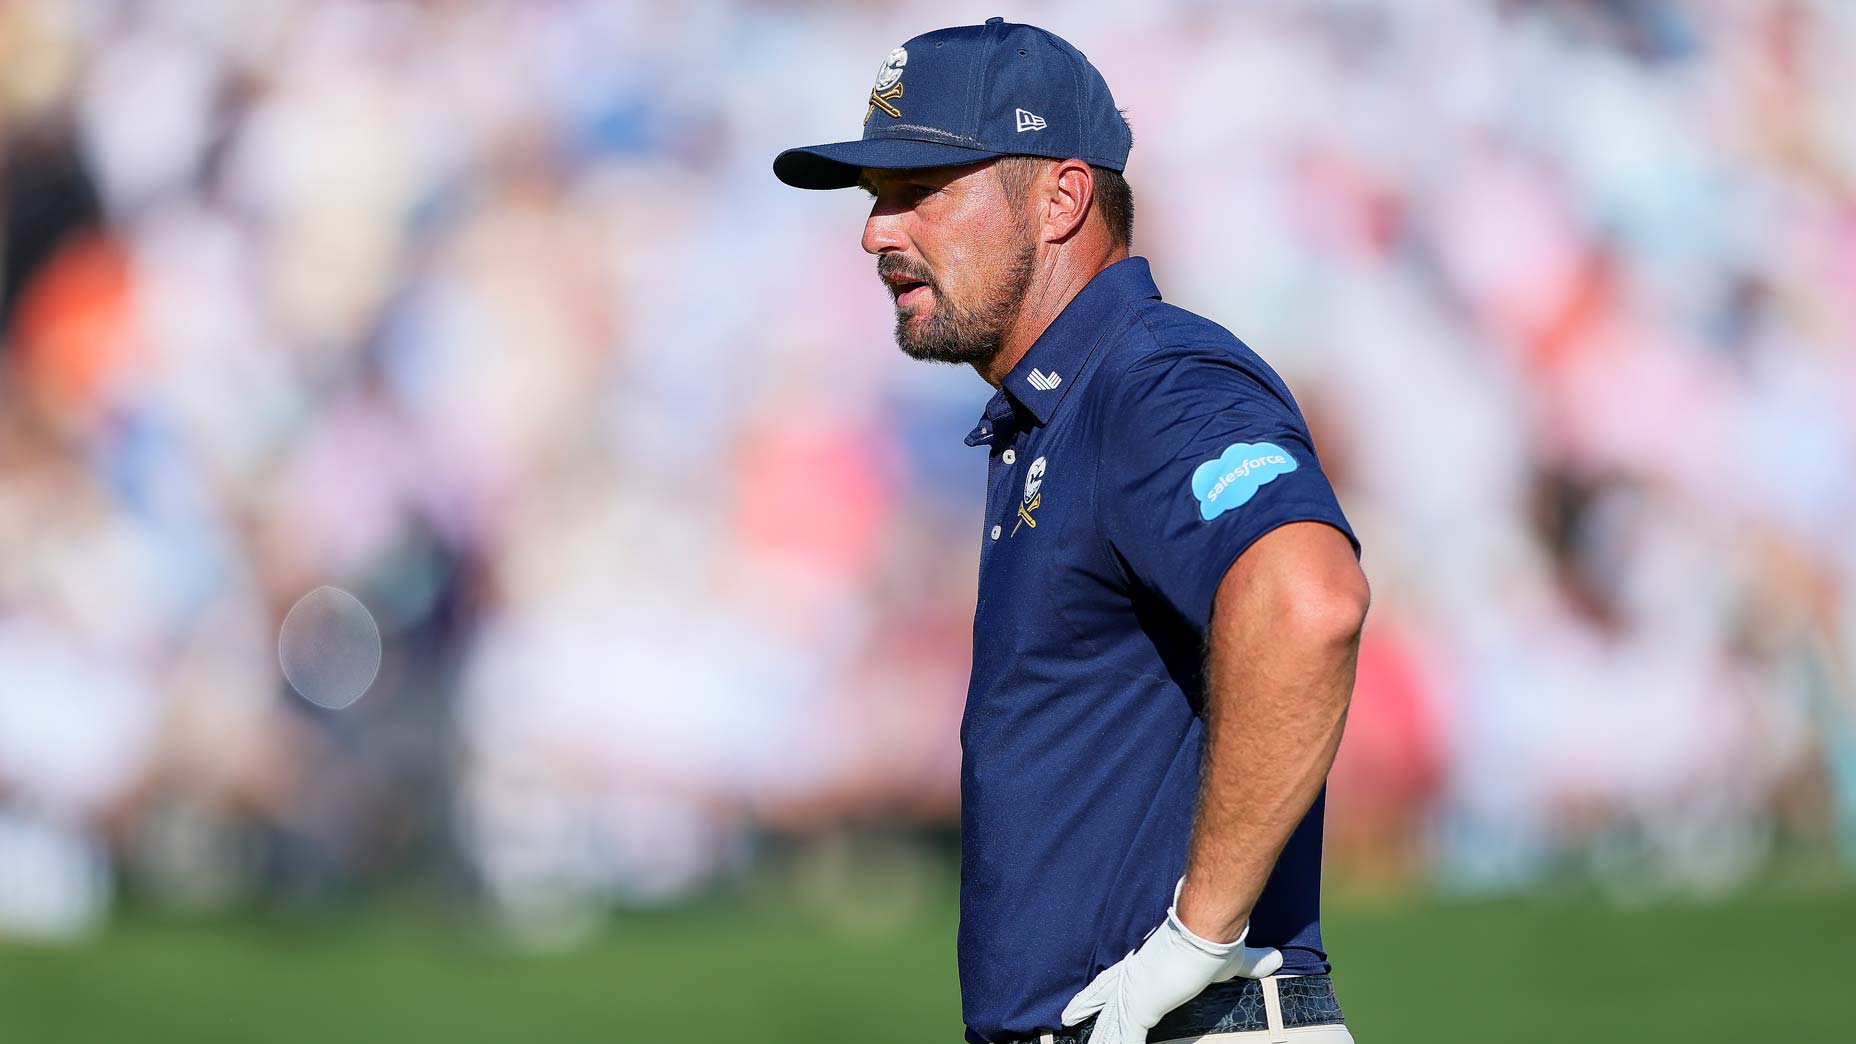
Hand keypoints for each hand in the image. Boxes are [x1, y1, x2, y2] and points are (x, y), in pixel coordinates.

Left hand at [1060, 880, 1280, 1043]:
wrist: (1207, 932)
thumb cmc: (1217, 943)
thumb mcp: (1236, 960)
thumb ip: (1252, 963)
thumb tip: (1277, 959)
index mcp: (1145, 968)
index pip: (1115, 983)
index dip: (1099, 993)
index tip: (1086, 1000)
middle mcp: (1132, 980)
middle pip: (1103, 1002)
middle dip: (1088, 1014)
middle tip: (1067, 1020)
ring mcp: (1133, 994)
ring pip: (1108, 1025)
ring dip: (1097, 1037)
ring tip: (1076, 1042)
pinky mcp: (1140, 1008)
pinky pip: (1124, 1038)